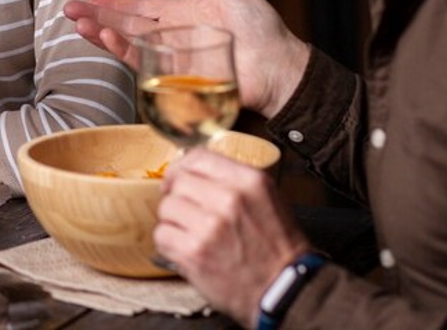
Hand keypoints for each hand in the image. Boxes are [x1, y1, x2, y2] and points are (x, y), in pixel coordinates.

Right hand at [65, 0, 308, 117]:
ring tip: (78, 24)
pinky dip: (121, 51)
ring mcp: (172, 57)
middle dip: (96, 17)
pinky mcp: (176, 75)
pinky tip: (105, 38)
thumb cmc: (263, 27)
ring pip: (128, 44)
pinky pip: (143, 63)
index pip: (138, 6)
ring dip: (101, 33)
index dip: (112, 2)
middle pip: (125, 24)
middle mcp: (172, 35)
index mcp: (182, 12)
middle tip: (68, 10)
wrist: (280, 66)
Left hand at [154, 147, 309, 326]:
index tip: (178, 177)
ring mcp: (210, 226)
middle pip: (179, 181)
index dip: (182, 167)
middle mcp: (229, 199)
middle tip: (186, 211)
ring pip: (167, 207)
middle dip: (178, 196)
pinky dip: (170, 243)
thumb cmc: (276, 248)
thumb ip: (233, 179)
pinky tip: (188, 249)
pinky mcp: (194, 252)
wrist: (283, 290)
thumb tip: (194, 168)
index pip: (199, 157)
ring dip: (174, 221)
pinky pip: (162, 235)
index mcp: (249, 182)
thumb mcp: (266, 198)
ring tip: (192, 233)